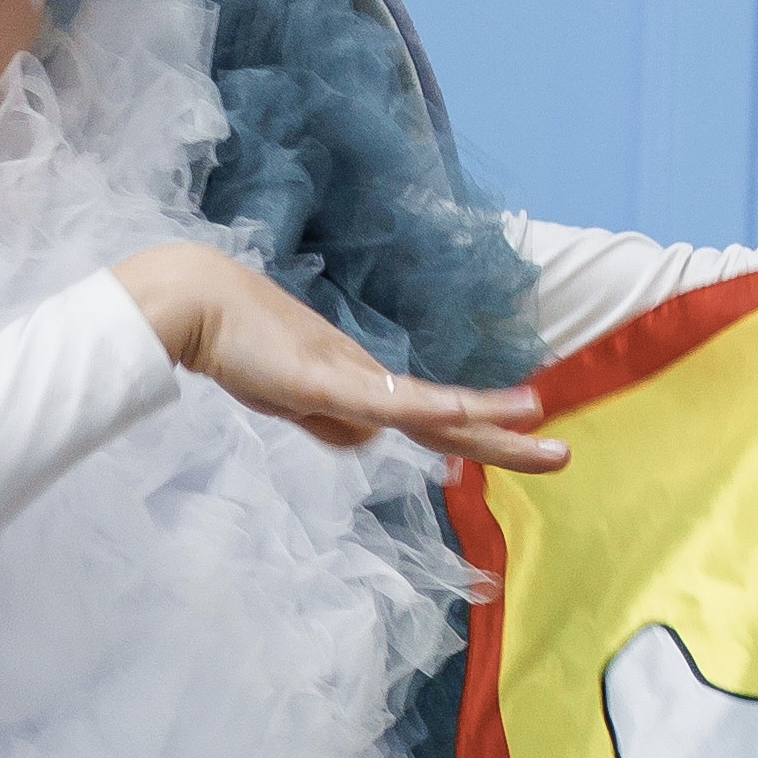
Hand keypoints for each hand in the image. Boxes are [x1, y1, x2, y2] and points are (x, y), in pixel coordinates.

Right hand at [112, 242, 571, 473]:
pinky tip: (468, 415)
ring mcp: (353, 377)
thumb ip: (330, 422)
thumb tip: (369, 444)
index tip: (517, 446)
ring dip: (488, 418)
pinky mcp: (330, 380)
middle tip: (561, 453)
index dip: (475, 432)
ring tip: (540, 423)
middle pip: (449, 414)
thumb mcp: (292, 399)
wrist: (197, 304)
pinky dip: (435, 407)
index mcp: (361, 384)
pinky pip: (392, 402)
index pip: (430, 417)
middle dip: (505, 436)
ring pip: (434, 406)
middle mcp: (369, 377)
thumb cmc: (237, 345)